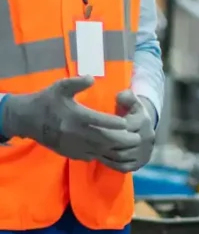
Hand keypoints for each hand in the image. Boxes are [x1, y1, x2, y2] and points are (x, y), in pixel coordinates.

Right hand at [2, 76, 138, 161]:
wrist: (26, 119)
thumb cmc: (46, 100)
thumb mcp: (60, 87)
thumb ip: (76, 82)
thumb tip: (91, 78)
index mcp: (74, 116)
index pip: (98, 121)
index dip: (113, 123)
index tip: (126, 122)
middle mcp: (74, 133)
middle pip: (102, 139)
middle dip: (121, 139)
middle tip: (137, 138)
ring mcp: (72, 145)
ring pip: (98, 150)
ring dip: (115, 148)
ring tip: (130, 145)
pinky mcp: (69, 153)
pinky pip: (90, 156)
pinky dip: (103, 154)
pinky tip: (113, 150)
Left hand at [93, 90, 156, 172]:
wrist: (144, 129)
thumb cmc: (131, 113)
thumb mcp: (130, 102)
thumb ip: (126, 97)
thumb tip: (119, 96)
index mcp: (143, 120)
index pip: (123, 126)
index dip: (106, 128)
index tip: (93, 126)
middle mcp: (147, 137)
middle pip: (121, 142)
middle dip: (105, 142)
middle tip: (89, 140)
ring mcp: (145, 151)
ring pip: (120, 155)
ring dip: (105, 153)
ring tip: (92, 149)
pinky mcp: (141, 163)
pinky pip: (123, 166)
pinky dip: (111, 164)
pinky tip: (102, 158)